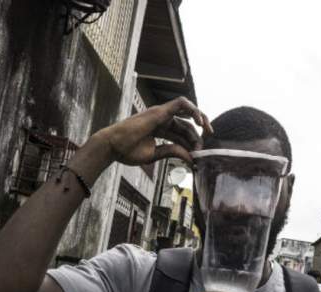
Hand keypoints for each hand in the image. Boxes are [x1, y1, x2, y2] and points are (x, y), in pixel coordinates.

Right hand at [93, 96, 212, 165]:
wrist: (113, 147)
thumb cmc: (127, 151)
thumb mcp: (155, 155)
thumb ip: (172, 152)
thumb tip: (190, 158)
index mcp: (160, 129)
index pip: (182, 133)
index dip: (192, 143)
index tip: (196, 156)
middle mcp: (162, 119)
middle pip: (187, 124)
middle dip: (198, 135)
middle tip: (203, 148)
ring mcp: (161, 113)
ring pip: (187, 111)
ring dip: (201, 118)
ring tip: (208, 131)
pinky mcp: (159, 110)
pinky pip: (181, 103)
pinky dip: (193, 110)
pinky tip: (200, 122)